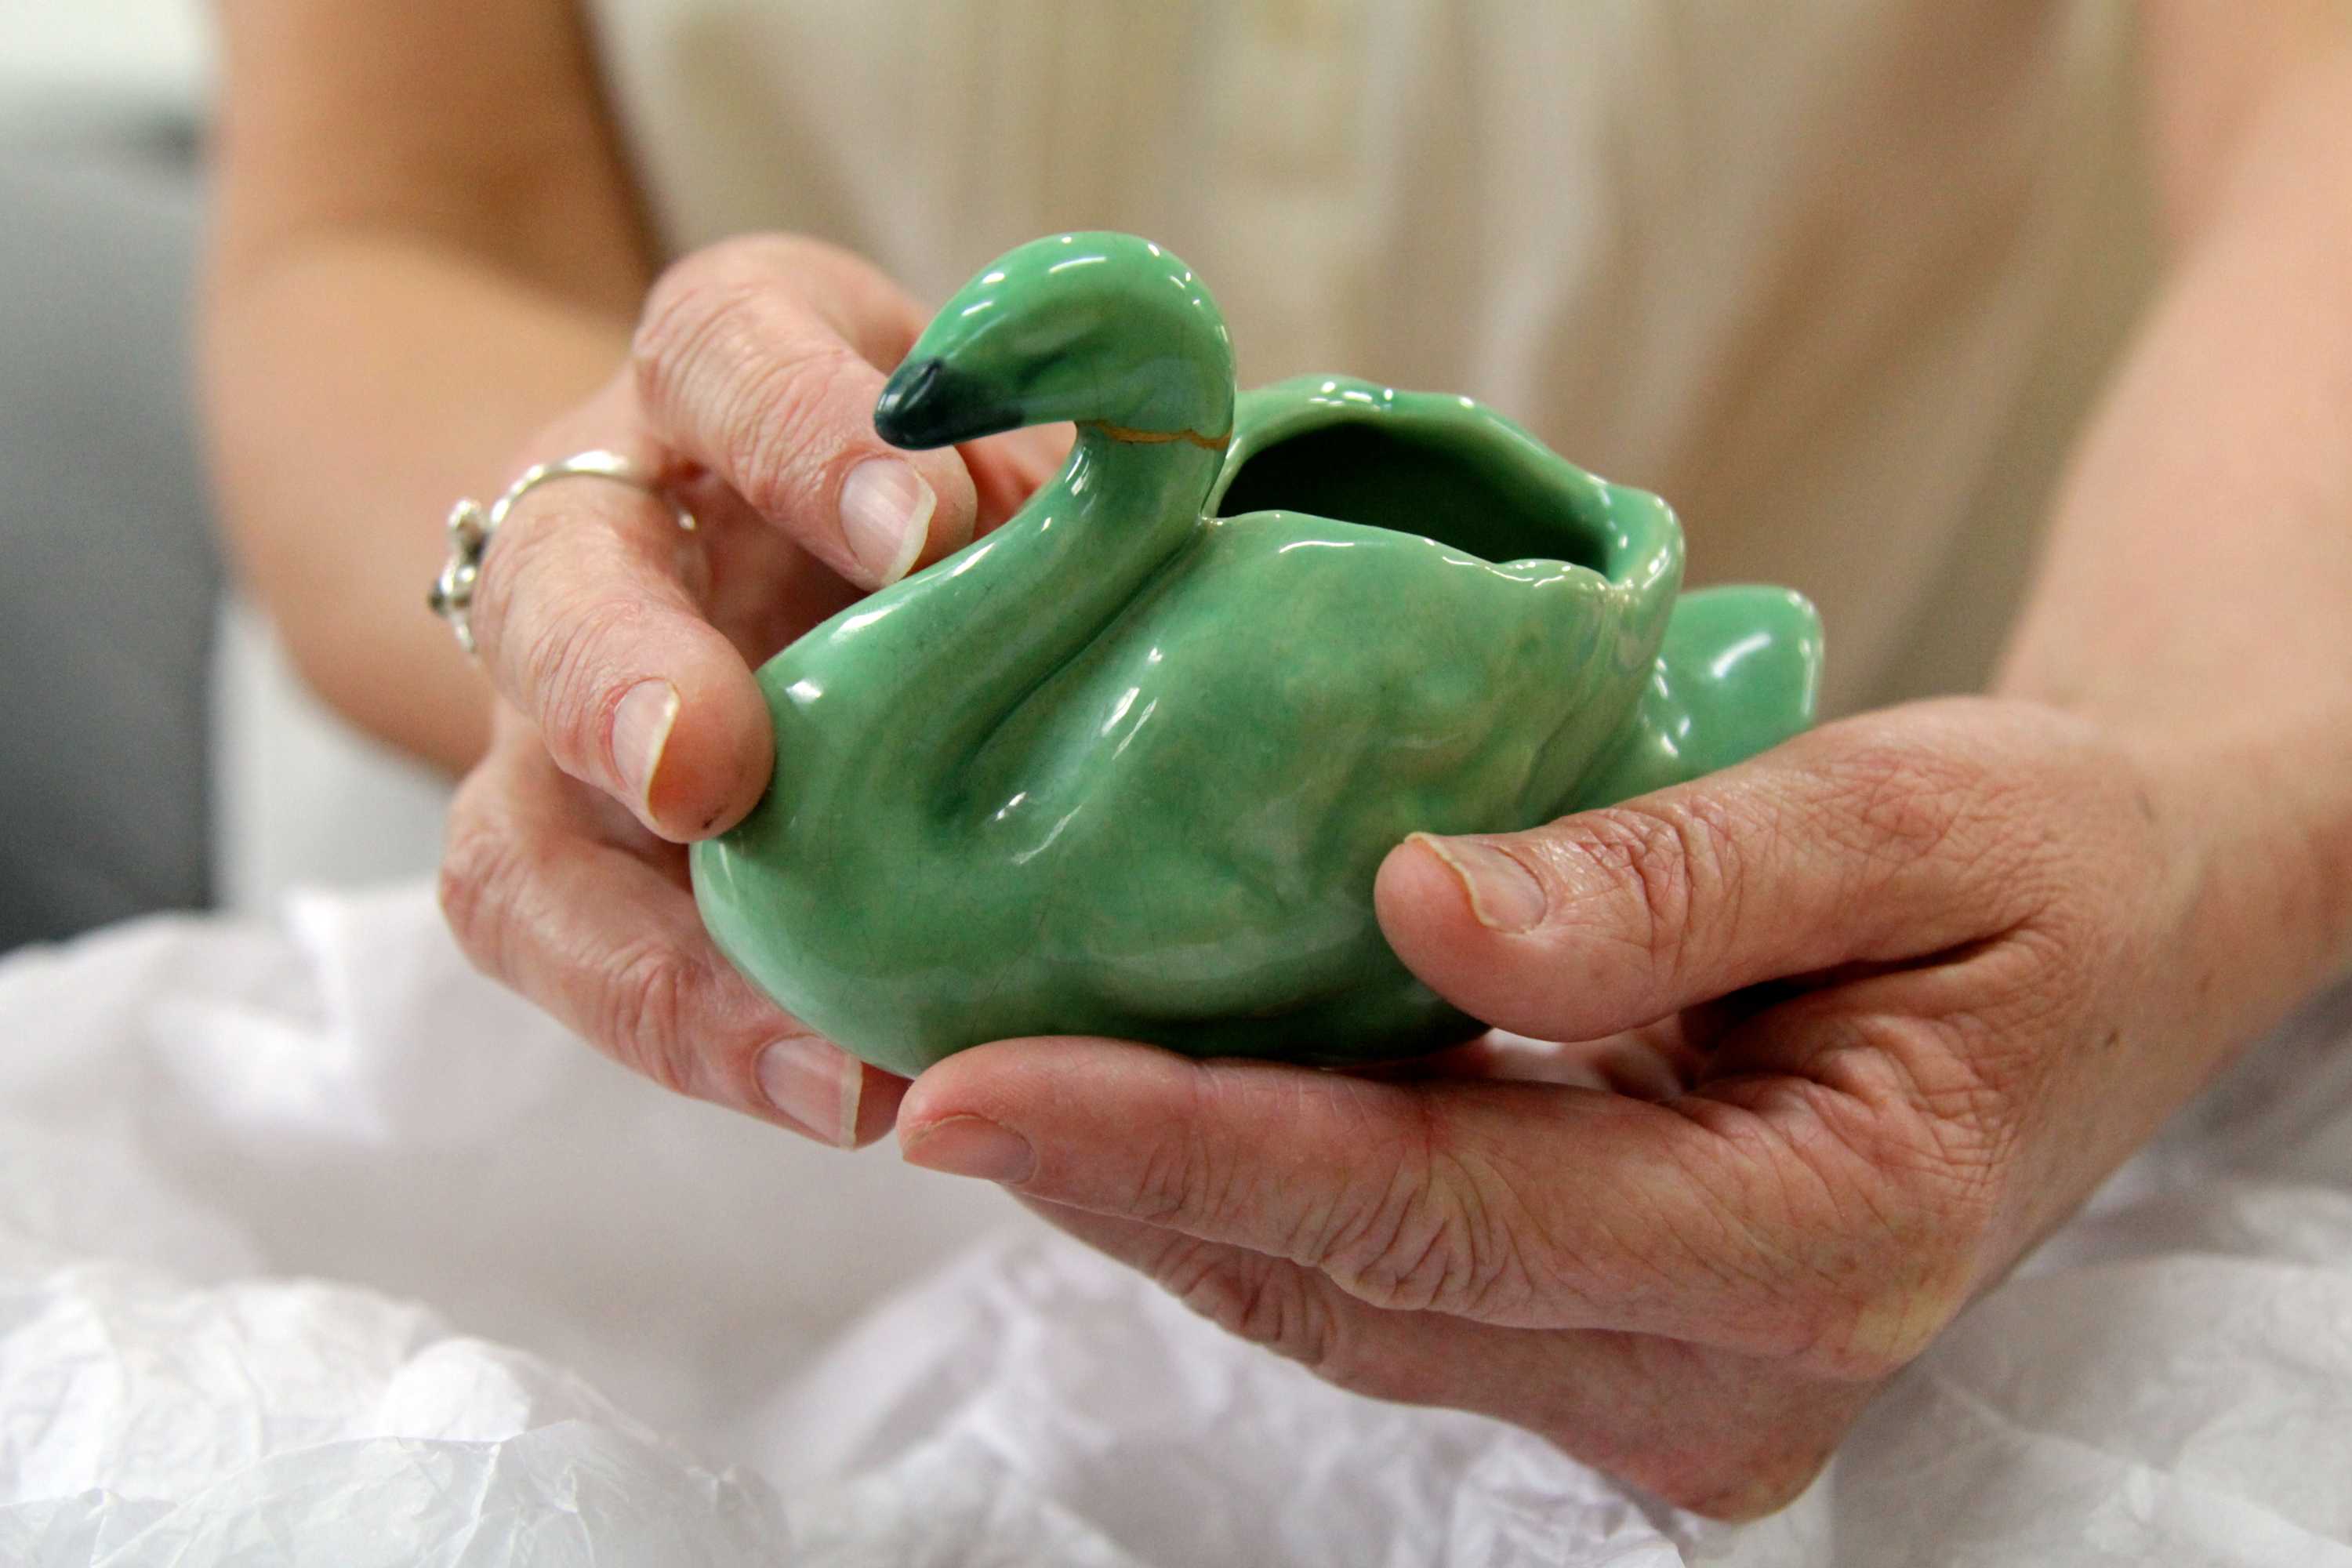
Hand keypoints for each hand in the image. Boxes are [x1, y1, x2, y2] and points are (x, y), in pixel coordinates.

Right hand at [437, 236, 1062, 1144]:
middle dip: (620, 676)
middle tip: (714, 774)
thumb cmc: (933, 486)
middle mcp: (601, 542)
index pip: (726, 353)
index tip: (923, 530)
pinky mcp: (561, 862)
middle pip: (552, 585)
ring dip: (643, 954)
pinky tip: (843, 1096)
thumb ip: (1073, 484)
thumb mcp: (1005, 441)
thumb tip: (1183, 540)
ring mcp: (556, 726)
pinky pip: (571, 958)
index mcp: (722, 382)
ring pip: (513, 836)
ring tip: (813, 1061)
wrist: (776, 553)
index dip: (801, 432)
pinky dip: (695, 1034)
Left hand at [897, 698, 2245, 1516]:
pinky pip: (1391, 1273)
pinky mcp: (1619, 1345)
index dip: (1184, 1150)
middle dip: (1117, 1183)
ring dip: (1159, 1194)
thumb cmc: (2050, 864)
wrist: (2131, 938)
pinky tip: (1137, 1091)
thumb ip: (1670, 874)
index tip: (968, 1088)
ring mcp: (1668, 1389)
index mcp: (1820, 1245)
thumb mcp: (1913, 817)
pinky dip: (1252, 1188)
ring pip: (1346, 1302)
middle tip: (908, 1065)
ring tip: (976, 1073)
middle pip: (1351, 1286)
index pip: (1432, 1210)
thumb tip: (1416, 902)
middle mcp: (1727, 1378)